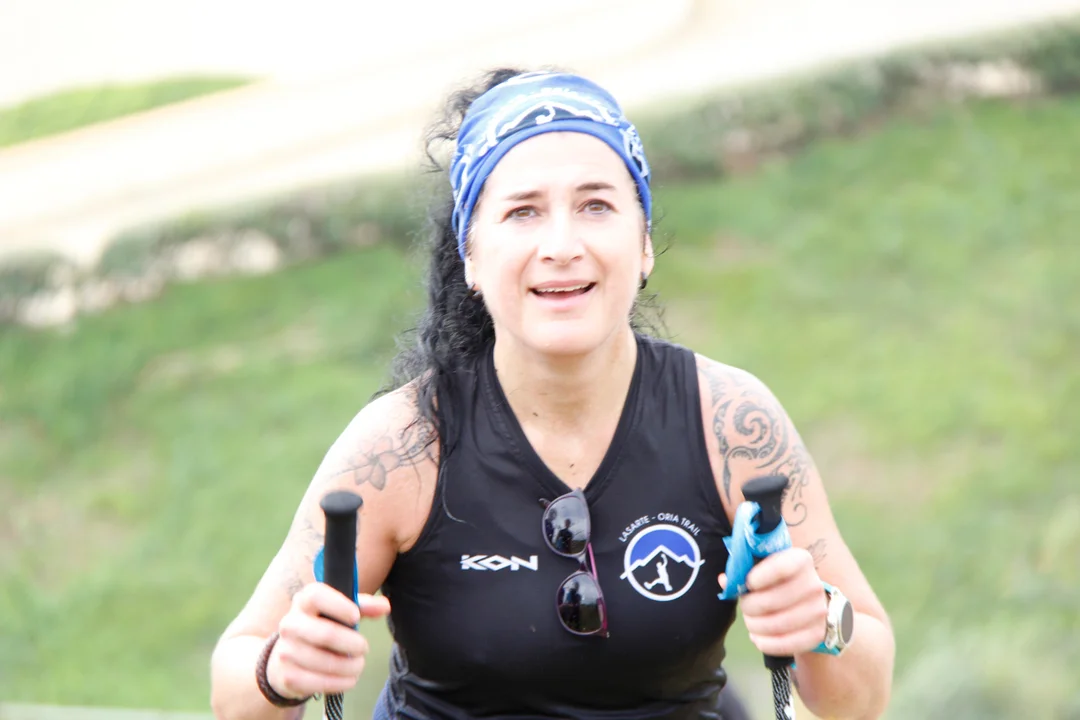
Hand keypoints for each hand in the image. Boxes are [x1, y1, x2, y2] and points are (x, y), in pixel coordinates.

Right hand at [266, 582, 391, 698]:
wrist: (288, 656)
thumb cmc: (321, 626)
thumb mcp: (340, 611)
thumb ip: (363, 606)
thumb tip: (385, 606)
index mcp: (303, 602)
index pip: (317, 596)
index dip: (340, 606)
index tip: (356, 617)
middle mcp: (290, 624)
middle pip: (326, 634)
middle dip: (353, 643)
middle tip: (363, 647)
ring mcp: (286, 651)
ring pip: (325, 662)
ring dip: (350, 666)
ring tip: (358, 664)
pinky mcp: (288, 676)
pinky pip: (319, 683)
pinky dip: (341, 682)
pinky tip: (349, 678)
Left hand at [718, 547, 826, 656]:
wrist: (807, 601)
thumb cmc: (778, 580)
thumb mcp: (763, 567)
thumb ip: (743, 571)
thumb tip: (725, 580)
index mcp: (800, 560)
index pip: (780, 568)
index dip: (757, 578)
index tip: (748, 583)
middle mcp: (813, 584)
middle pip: (772, 600)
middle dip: (749, 606)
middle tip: (745, 606)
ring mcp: (818, 611)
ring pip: (776, 624)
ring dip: (754, 625)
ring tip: (751, 621)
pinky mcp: (817, 634)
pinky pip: (785, 644)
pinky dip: (765, 643)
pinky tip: (757, 637)